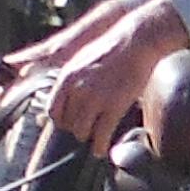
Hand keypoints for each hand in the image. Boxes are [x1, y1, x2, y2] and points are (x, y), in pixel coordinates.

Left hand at [42, 0, 189, 151]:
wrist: (136, 41)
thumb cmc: (112, 49)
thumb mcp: (81, 60)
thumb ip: (71, 80)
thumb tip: (65, 96)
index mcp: (67, 77)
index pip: (53, 110)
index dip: (61, 120)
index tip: (69, 123)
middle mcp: (78, 89)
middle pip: (67, 124)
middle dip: (76, 128)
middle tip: (86, 129)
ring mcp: (96, 99)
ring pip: (82, 132)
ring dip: (88, 137)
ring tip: (95, 138)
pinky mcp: (114, 106)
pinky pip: (101, 135)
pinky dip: (100, 146)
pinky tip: (101, 149)